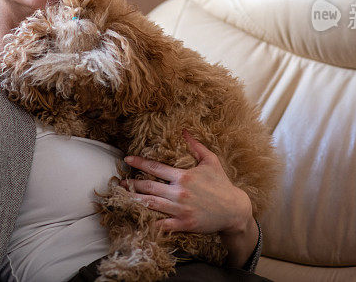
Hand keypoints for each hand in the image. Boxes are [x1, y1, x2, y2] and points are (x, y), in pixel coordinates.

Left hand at [121, 130, 252, 235]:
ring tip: (123, 198)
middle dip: (132, 183)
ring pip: (151, 204)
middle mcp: (179, 192)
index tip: (127, 159)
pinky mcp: (183, 224)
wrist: (234, 209)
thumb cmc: (222, 184)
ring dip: (135, 200)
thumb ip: (196, 146)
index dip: (139, 162)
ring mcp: (180, 209)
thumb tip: (184, 131)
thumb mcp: (211, 161)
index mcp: (183, 176)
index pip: (155, 167)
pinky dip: (149, 223)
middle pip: (148, 186)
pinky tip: (138, 221)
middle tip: (120, 182)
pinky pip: (162, 224)